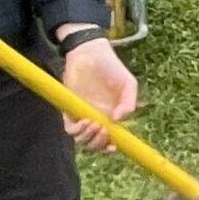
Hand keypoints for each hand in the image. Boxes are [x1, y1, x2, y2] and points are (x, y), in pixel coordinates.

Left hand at [59, 37, 133, 152]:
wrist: (89, 52)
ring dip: (89, 138)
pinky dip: (77, 130)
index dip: (111, 147)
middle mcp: (97, 119)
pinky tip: (85, 121)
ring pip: (82, 140)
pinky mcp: (69, 109)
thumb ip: (129, 102)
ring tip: (94, 124)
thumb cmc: (111, 66)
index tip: (114, 146)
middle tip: (104, 130)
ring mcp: (82, 115)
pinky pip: (70, 129)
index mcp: (112, 116)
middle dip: (100, 143)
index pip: (110, 140)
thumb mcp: (128, 83)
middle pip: (96, 144)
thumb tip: (119, 120)